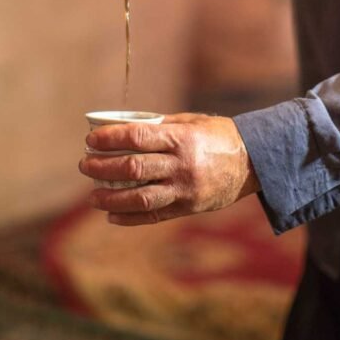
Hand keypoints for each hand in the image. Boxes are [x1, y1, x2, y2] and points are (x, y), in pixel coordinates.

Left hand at [78, 113, 260, 225]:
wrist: (254, 162)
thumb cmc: (219, 136)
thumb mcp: (192, 122)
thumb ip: (162, 126)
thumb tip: (126, 130)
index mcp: (181, 138)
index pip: (137, 137)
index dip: (110, 139)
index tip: (90, 140)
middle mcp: (182, 165)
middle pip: (133, 167)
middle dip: (103, 167)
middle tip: (85, 164)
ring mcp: (185, 189)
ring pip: (140, 197)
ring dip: (111, 197)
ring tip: (92, 195)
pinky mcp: (189, 207)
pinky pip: (155, 215)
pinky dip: (130, 217)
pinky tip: (112, 214)